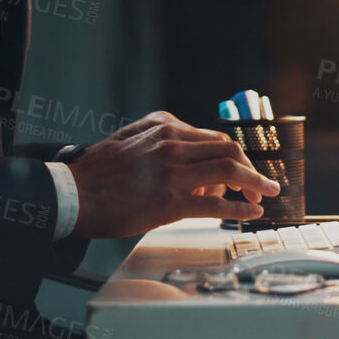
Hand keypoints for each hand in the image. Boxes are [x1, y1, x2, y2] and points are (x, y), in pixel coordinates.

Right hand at [66, 110, 279, 237]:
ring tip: (266, 196)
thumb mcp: (130, 139)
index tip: (242, 171)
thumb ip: (162, 141)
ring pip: (230, 171)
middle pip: (228, 150)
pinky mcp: (170, 202)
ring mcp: (172, 172)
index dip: (234, 156)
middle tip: (262, 185)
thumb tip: (193, 158)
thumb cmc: (97, 172)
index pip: (213, 137)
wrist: (73, 193)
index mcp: (164, 126)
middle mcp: (172, 144)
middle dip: (251, 168)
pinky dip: (240, 208)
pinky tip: (251, 212)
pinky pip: (217, 203)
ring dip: (255, 183)